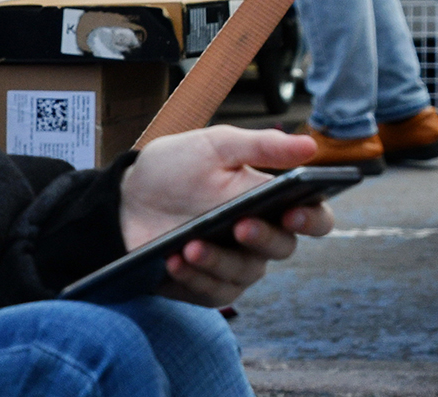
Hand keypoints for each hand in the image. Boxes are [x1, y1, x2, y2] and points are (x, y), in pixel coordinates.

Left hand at [120, 126, 333, 306]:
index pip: (314, 216)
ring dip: (219, 260)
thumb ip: (262, 146)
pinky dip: (194, 277)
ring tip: (190, 244)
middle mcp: (261, 236)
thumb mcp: (215, 146)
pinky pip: (213, 292)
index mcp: (272, 200)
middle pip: (283, 247)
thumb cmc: (176, 168)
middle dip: (262, 238)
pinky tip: (173, 261)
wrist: (124, 201)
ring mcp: (235, 265)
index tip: (295, 211)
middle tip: (240, 225)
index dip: (313, 218)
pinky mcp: (208, 288)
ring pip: (246, 273)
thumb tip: (310, 147)